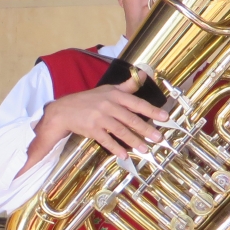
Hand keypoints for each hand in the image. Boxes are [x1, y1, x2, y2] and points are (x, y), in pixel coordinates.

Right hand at [19, 75, 166, 176]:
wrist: (64, 110)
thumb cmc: (89, 99)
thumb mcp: (108, 89)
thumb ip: (127, 85)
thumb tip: (143, 74)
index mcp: (115, 95)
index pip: (136, 103)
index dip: (151, 110)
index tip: (164, 117)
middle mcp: (108, 105)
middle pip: (130, 119)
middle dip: (146, 129)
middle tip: (158, 138)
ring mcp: (99, 118)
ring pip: (120, 130)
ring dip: (133, 141)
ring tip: (145, 149)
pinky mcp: (91, 129)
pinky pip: (106, 140)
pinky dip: (115, 148)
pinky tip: (124, 155)